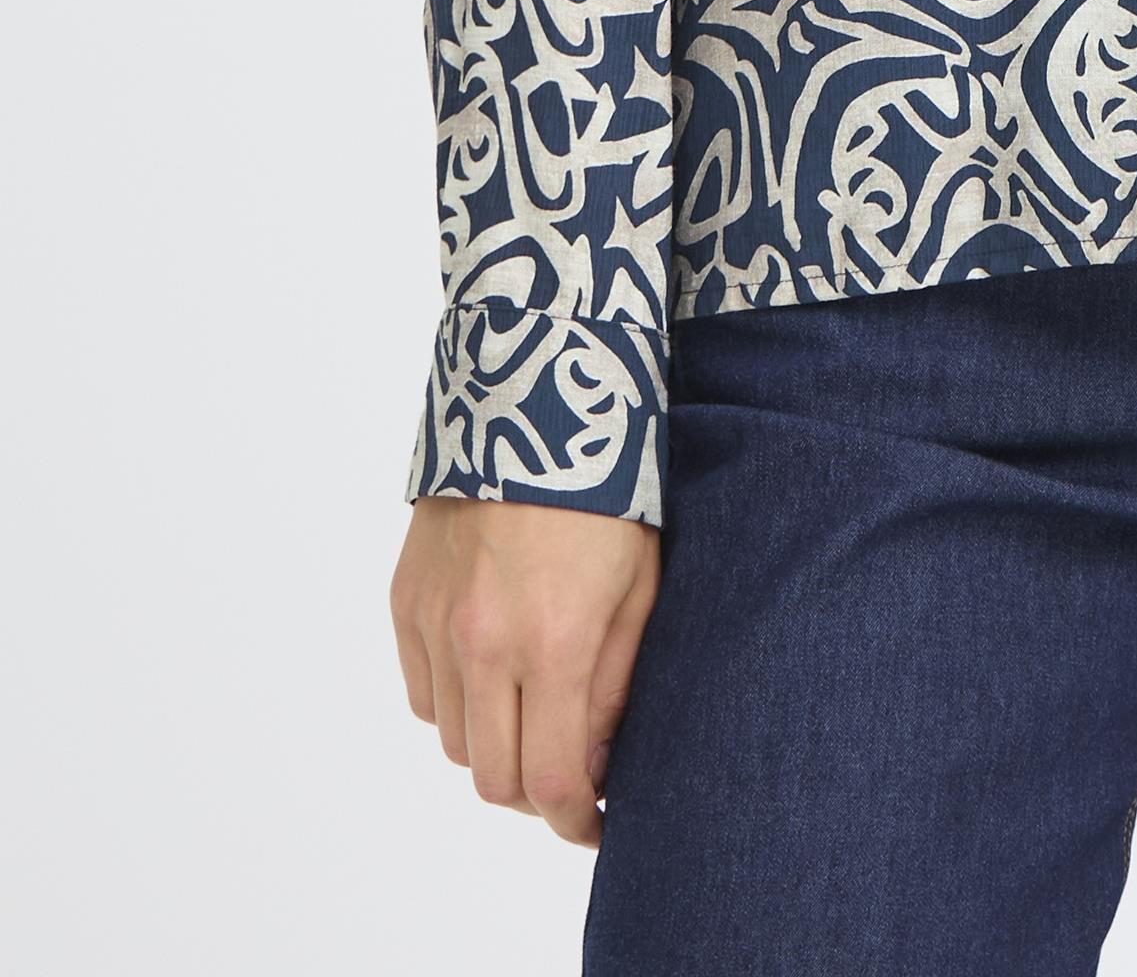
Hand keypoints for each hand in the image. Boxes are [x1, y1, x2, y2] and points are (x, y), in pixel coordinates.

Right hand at [390, 493, 659, 846]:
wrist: (529, 399)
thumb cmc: (605, 488)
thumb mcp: (639, 584)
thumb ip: (615, 683)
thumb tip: (595, 760)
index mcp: (552, 642)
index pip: (548, 781)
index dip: (575, 822)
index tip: (597, 827)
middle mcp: (483, 643)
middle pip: (493, 779)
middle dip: (536, 793)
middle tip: (569, 773)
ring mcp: (435, 624)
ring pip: (454, 742)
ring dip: (495, 747)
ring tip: (533, 715)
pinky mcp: (406, 602)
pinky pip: (424, 693)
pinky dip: (456, 705)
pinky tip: (493, 674)